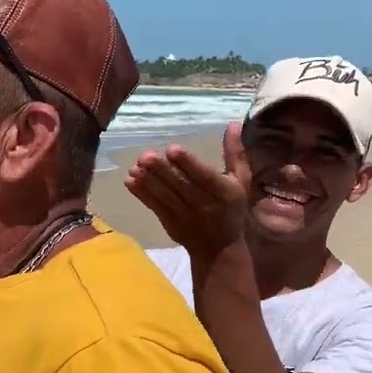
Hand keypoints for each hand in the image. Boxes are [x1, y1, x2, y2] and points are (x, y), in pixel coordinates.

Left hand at [124, 122, 251, 257]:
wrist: (219, 249)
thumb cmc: (231, 208)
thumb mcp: (241, 181)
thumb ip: (235, 153)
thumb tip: (234, 123)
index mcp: (223, 191)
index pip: (204, 176)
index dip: (188, 164)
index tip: (173, 150)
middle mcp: (204, 203)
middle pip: (181, 185)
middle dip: (162, 171)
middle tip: (146, 156)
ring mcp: (185, 215)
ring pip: (165, 196)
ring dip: (148, 181)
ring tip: (135, 167)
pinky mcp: (170, 223)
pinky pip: (154, 207)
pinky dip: (142, 194)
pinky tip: (130, 180)